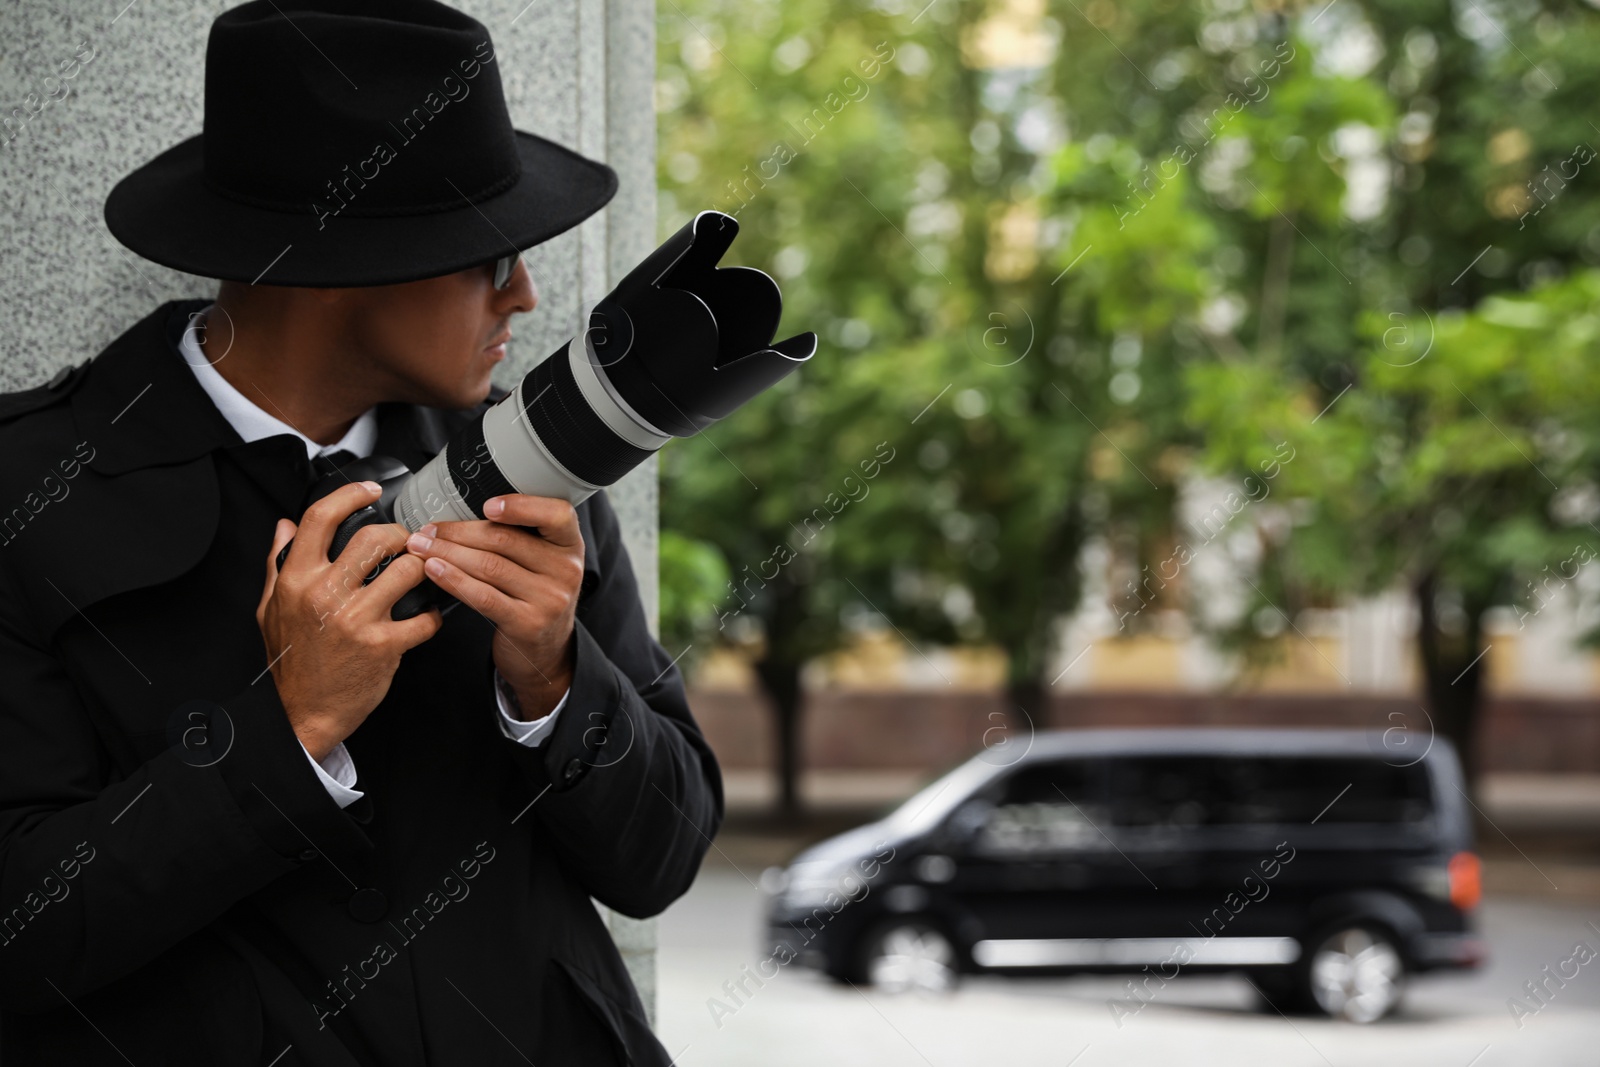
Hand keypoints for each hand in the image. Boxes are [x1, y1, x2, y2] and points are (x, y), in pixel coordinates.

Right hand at [257, 481, 443, 760]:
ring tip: (424, 574)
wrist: (302, 713)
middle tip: (408, 543)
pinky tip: (428, 616)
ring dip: (424, 568)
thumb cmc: (291, 662)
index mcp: (297, 579)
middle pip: (375, 538)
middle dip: (400, 535)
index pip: (320, 518)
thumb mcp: (270, 608)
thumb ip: (277, 563)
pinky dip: (434, 615)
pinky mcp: (383, 646)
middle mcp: (326, 594)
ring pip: (408, 570)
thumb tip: (283, 526)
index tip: (369, 491)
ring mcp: (357, 619)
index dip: (349, 495)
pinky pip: (425, 618)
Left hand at [402, 494, 583, 719]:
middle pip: (506, 540)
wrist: (547, 649)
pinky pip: (483, 596)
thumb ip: (521, 535)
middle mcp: (565, 569)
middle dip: (459, 532)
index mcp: (570, 544)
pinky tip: (433, 570)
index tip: (487, 505)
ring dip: (448, 554)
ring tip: (421, 547)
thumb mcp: (544, 561)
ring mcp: (549, 598)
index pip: (556, 514)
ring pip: (489, 566)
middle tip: (428, 529)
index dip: (520, 506)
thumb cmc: (536, 595)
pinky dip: (453, 580)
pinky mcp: (527, 623)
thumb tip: (462, 511)